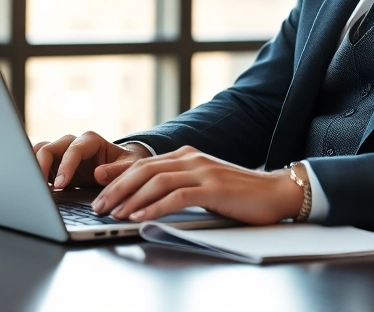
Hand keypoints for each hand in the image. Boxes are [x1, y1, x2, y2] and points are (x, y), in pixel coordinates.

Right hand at [32, 131, 151, 189]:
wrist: (120, 165)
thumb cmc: (125, 164)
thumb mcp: (128, 166)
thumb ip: (116, 170)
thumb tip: (99, 174)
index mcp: (91, 141)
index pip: (73, 150)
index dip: (65, 166)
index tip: (61, 184)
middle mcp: (73, 143)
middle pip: (49, 147)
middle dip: (41, 166)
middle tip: (40, 188)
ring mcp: (61, 152)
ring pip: (38, 151)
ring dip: (32, 165)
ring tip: (32, 186)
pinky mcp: (54, 164)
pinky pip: (37, 161)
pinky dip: (32, 171)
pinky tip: (33, 187)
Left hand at [90, 146, 303, 224]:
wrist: (276, 192)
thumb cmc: (238, 194)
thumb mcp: (203, 184)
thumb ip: (178, 185)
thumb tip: (146, 198)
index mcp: (186, 155)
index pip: (144, 163)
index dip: (118, 174)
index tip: (96, 185)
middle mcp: (191, 158)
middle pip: (144, 170)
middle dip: (117, 188)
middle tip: (99, 205)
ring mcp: (203, 171)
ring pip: (157, 181)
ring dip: (132, 199)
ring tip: (114, 214)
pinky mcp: (213, 187)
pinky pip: (177, 196)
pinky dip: (155, 207)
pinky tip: (141, 218)